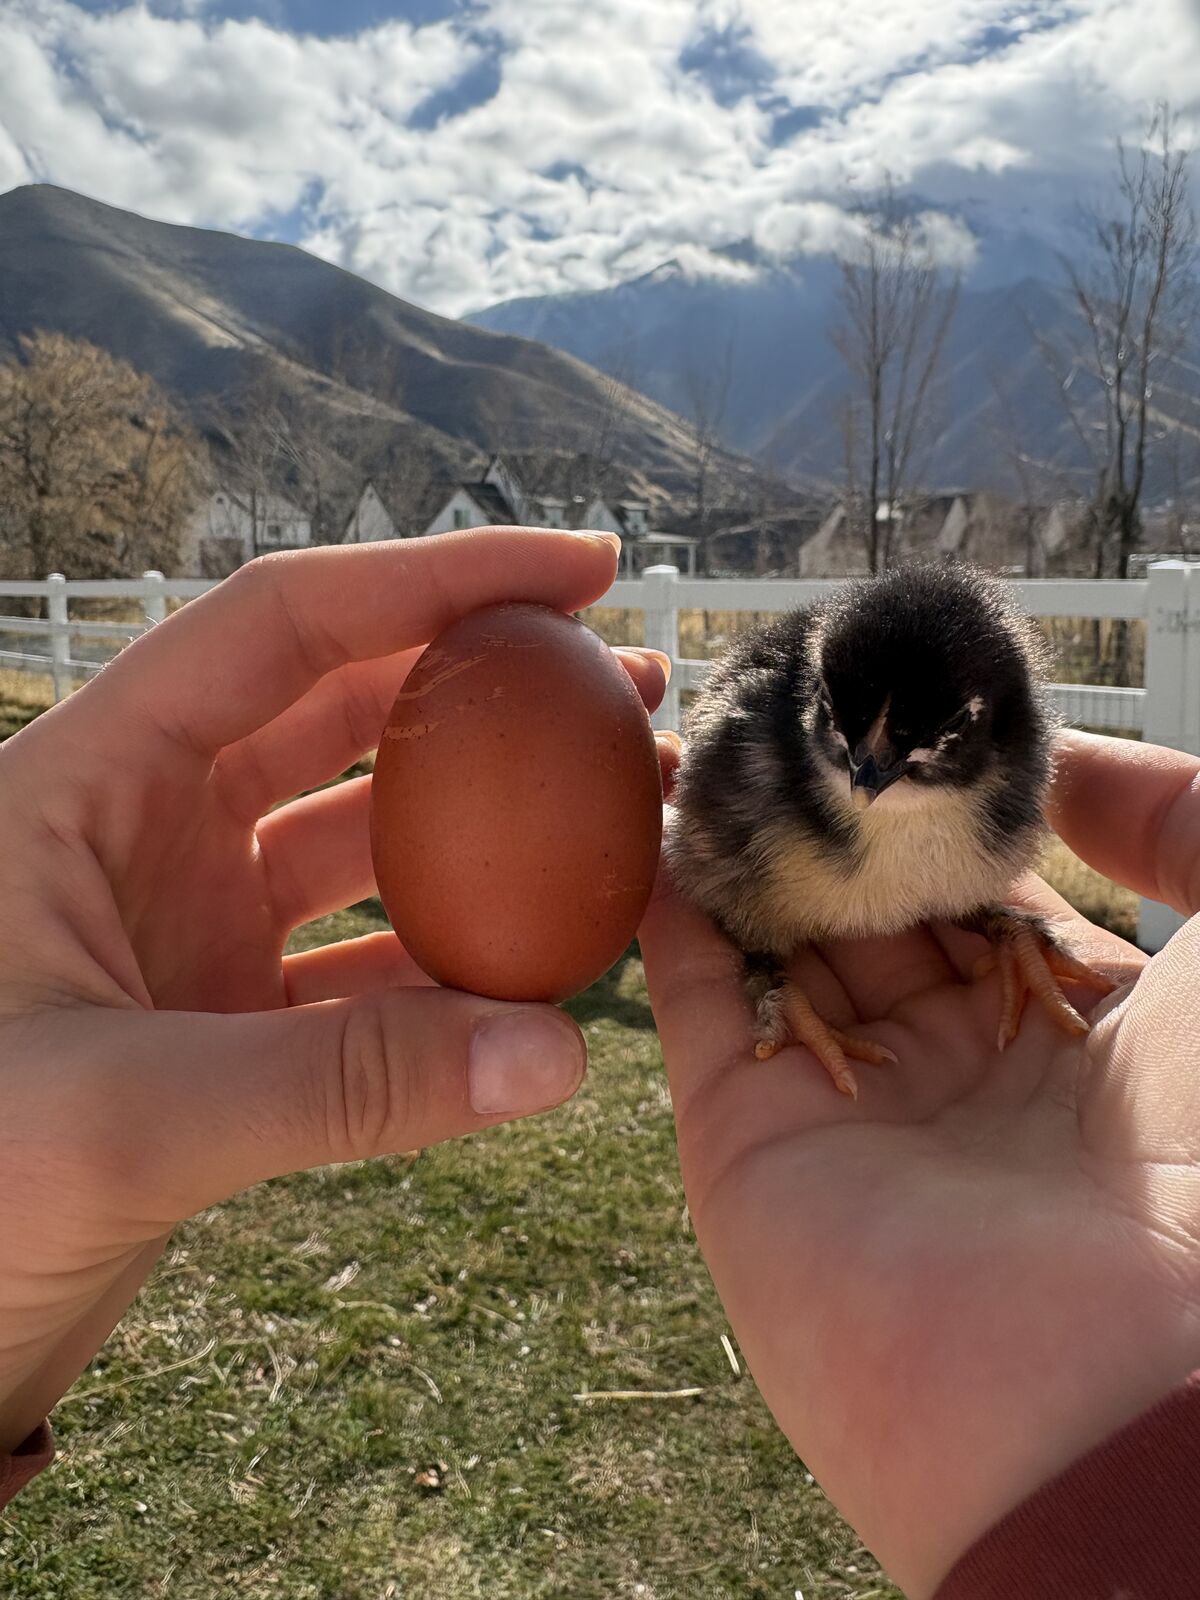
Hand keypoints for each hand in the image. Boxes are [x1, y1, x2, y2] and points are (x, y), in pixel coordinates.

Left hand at [0, 529, 670, 1452]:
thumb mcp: (121, 1114)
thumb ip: (341, 1083)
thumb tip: (558, 1052)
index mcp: (88, 783)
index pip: (284, 626)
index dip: (435, 580)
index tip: (578, 570)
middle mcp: (145, 832)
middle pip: (345, 714)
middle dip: (488, 689)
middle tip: (624, 685)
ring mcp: (190, 926)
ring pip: (368, 844)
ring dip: (488, 830)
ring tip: (611, 814)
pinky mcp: (222, 1019)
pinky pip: (365, 970)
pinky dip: (450, 968)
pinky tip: (538, 973)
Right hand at [641, 729, 1199, 1597]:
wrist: (1126, 1396)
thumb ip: (1184, 822)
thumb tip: (1067, 757)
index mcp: (1069, 1036)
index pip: (983, 889)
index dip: (941, 801)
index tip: (893, 706)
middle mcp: (953, 1072)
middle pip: (871, 910)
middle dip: (833, 812)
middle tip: (778, 697)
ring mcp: (844, 1108)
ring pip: (778, 940)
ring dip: (742, 837)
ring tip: (701, 723)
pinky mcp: (748, 1143)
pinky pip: (701, 997)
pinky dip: (671, 907)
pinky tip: (654, 807)